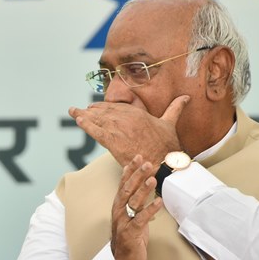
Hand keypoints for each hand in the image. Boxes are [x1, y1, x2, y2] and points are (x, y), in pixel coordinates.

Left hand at [69, 95, 188, 166]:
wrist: (164, 162)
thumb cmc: (168, 145)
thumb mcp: (170, 123)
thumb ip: (175, 108)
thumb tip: (185, 97)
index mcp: (137, 114)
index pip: (116, 108)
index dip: (104, 108)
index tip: (95, 107)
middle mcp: (126, 118)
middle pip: (104, 112)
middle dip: (91, 111)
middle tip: (79, 110)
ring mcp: (119, 129)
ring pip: (98, 120)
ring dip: (84, 116)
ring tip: (73, 112)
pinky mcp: (113, 142)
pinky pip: (96, 132)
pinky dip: (86, 125)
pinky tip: (78, 120)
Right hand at [110, 155, 162, 259]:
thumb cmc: (128, 237)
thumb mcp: (131, 217)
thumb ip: (136, 203)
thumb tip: (143, 189)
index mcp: (118, 206)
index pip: (123, 184)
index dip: (130, 170)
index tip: (137, 158)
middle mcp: (119, 211)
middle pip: (127, 189)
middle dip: (137, 175)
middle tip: (146, 163)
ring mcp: (124, 221)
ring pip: (133, 202)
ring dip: (143, 189)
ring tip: (152, 178)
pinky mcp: (131, 232)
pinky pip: (141, 219)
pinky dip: (150, 210)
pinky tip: (159, 202)